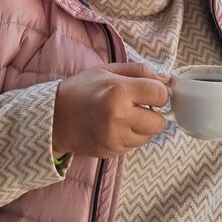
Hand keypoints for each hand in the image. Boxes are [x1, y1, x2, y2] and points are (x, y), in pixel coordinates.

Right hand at [53, 63, 170, 158]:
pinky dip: (128, 137)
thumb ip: (140, 72)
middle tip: (138, 107)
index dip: (159, 93)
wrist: (54, 117)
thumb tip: (167, 80)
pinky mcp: (111, 151)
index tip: (151, 92)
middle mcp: (119, 116)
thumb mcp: (108, 70)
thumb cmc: (81, 90)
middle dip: (153, 114)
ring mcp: (115, 137)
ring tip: (123, 117)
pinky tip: (114, 127)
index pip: (161, 95)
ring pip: (148, 137)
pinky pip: (133, 146)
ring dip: (141, 127)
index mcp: (120, 91)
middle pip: (159, 122)